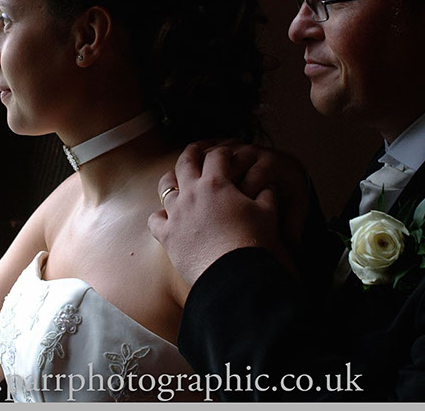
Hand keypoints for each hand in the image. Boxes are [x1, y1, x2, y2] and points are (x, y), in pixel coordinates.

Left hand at [148, 141, 306, 286]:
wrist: (236, 275)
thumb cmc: (255, 242)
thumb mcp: (268, 213)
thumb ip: (267, 195)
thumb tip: (269, 186)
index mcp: (216, 183)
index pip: (217, 155)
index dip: (223, 151)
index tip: (226, 151)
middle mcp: (191, 193)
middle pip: (185, 162)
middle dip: (192, 152)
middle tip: (197, 149)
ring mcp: (176, 214)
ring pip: (166, 187)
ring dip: (172, 180)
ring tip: (177, 179)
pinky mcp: (167, 236)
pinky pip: (155, 219)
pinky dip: (160, 215)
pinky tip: (165, 216)